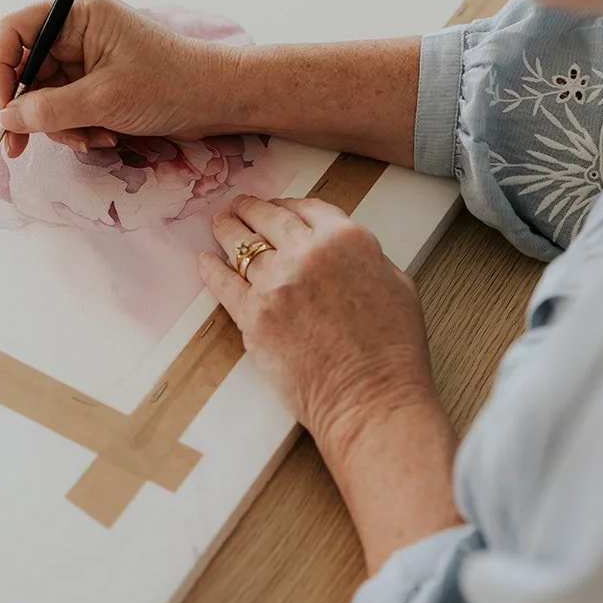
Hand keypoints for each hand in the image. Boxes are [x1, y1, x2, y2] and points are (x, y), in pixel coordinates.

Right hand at [0, 0, 242, 157]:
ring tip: (91, 139)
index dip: (1, 68)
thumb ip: (50, 110)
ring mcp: (89, 59)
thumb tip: (6, 119)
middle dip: (31, 111)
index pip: (16, 31)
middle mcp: (79, 33)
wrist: (219, 100)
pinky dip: (78, 127)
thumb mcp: (104, 100)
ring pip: (47, 96)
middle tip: (22, 148)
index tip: (4, 107)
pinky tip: (103, 138)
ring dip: (60, 125)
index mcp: (79, 15)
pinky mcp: (99, 84)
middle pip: (28, 70)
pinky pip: (69, 108)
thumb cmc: (170, 86)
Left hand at [199, 195, 461, 569]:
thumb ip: (366, 258)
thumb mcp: (397, 284)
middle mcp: (308, 253)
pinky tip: (204, 261)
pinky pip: (222, 283)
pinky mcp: (252, 316)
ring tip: (219, 225)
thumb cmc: (393, 350)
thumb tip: (343, 253)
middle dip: (249, 209)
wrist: (371, 398)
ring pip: (241, 246)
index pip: (306, 208)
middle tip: (238, 207)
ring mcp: (276, 283)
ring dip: (227, 231)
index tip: (275, 206)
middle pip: (268, 219)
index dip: (286, 204)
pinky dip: (210, 269)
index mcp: (347, 239)